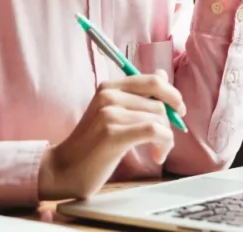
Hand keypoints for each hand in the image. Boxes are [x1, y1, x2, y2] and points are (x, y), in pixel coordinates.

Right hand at [37, 70, 184, 199]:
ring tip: (157, 152)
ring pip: (159, 118)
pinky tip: (157, 156)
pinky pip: (154, 130)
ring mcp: (109, 112)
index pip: (153, 80)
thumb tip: (163, 74)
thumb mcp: (114, 114)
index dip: (173, 95)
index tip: (179, 111)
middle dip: (169, 123)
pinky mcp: (113, 133)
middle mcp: (109, 95)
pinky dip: (163, 144)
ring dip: (167, 139)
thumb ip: (138, 95)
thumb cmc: (93, 145)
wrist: (64, 169)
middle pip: (160, 102)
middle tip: (164, 140)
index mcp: (109, 86)